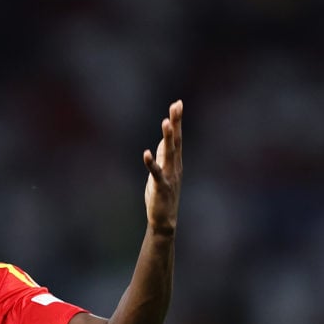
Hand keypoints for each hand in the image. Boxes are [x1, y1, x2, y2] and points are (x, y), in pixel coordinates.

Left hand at [142, 100, 182, 235]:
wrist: (165, 221)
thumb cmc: (162, 196)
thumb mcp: (162, 172)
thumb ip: (163, 156)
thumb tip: (162, 140)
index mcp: (175, 162)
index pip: (176, 138)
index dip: (177, 121)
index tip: (177, 103)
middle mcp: (175, 166)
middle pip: (176, 141)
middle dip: (176, 123)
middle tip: (177, 105)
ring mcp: (169, 176)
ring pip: (169, 154)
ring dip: (167, 138)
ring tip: (166, 122)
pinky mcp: (160, 187)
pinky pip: (156, 173)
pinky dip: (151, 163)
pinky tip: (146, 153)